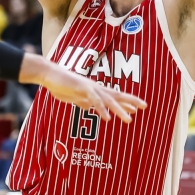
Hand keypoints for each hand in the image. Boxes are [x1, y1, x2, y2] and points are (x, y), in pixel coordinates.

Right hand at [26, 56, 145, 121]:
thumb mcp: (74, 97)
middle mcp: (96, 88)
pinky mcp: (82, 89)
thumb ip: (82, 102)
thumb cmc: (61, 84)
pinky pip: (94, 100)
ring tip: (129, 119)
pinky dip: (101, 109)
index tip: (138, 108)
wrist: (49, 75)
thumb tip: (88, 108)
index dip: (127, 101)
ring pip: (108, 100)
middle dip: (131, 101)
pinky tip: (107, 117)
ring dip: (120, 109)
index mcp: (95, 90)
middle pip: (117, 95)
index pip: (114, 96)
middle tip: (144, 106)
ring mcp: (90, 88)